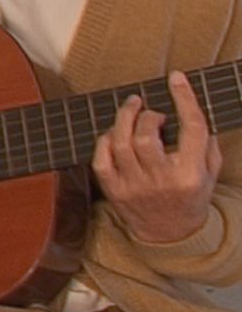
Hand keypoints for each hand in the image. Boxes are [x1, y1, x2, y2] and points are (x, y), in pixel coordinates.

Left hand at [92, 70, 221, 245]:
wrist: (170, 233)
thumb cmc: (191, 195)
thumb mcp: (210, 172)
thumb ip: (206, 143)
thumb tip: (191, 108)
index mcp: (191, 173)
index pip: (191, 129)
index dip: (184, 99)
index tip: (176, 78)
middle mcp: (162, 180)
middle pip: (146, 137)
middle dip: (146, 115)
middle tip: (151, 110)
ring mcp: (134, 186)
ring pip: (121, 144)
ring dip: (123, 119)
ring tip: (131, 108)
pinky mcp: (114, 191)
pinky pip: (100, 158)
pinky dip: (104, 140)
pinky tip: (114, 133)